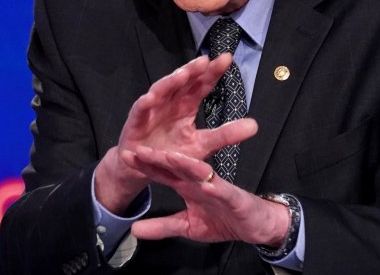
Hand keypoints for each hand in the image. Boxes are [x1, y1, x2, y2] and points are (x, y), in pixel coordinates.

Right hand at [95, 54, 257, 213]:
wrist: (143, 168)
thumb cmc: (172, 152)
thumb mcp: (203, 145)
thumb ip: (226, 134)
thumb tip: (255, 125)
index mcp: (187, 104)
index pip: (202, 84)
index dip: (213, 72)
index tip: (227, 58)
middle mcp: (170, 102)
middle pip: (182, 82)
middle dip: (192, 70)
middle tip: (205, 61)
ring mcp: (152, 110)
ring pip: (161, 91)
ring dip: (170, 82)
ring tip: (182, 74)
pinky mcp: (136, 123)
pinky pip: (139, 112)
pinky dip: (144, 104)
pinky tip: (150, 98)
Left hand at [125, 146, 289, 246]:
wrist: (254, 225)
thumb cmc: (223, 220)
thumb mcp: (186, 227)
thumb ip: (162, 227)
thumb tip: (134, 230)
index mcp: (187, 186)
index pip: (163, 173)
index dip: (144, 166)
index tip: (126, 157)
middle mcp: (199, 181)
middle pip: (176, 166)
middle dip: (158, 157)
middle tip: (139, 149)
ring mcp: (215, 186)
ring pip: (198, 171)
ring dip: (184, 163)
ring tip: (169, 156)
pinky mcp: (232, 196)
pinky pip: (222, 189)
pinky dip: (214, 186)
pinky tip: (205, 182)